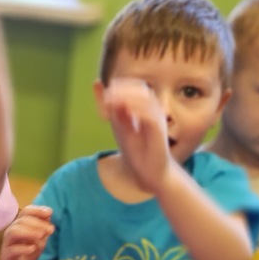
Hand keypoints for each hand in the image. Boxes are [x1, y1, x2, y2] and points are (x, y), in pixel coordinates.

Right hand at [0, 205, 53, 259]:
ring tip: (42, 236)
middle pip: (21, 220)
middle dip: (37, 223)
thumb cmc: (28, 253)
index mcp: (19, 225)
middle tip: (51, 229)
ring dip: (29, 232)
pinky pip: (12, 249)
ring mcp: (7, 243)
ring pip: (13, 232)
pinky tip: (33, 249)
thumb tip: (49, 214)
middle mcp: (11, 231)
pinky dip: (23, 248)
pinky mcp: (6, 256)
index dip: (37, 210)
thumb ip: (44, 227)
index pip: (26, 212)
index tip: (50, 212)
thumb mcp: (40, 239)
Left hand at [102, 78, 172, 194]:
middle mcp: (153, 109)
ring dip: (125, 96)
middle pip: (139, 87)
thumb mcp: (119, 126)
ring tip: (109, 103)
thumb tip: (99, 86)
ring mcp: (157, 118)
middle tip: (105, 100)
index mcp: (144, 107)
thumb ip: (112, 109)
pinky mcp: (159, 129)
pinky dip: (135, 109)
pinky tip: (121, 113)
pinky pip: (149, 114)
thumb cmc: (135, 150)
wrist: (149, 173)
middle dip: (121, 90)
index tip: (103, 99)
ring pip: (144, 97)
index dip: (118, 88)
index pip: (133, 86)